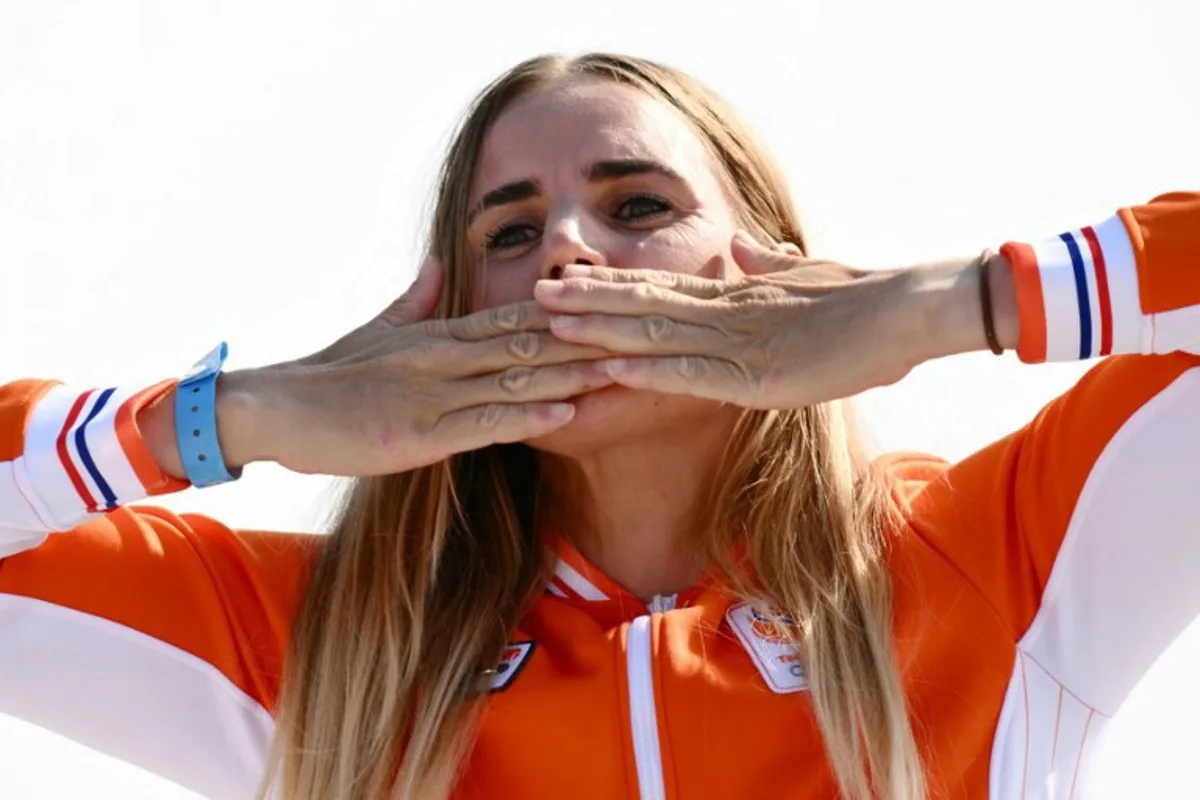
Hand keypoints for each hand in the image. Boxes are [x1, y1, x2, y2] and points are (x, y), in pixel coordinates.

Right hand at [221, 258, 613, 475]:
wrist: (276, 409)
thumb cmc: (330, 374)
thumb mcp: (378, 329)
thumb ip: (417, 298)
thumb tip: (444, 262)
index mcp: (439, 335)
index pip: (514, 318)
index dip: (566, 314)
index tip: (611, 309)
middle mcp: (443, 357)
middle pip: (527, 343)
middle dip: (585, 340)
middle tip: (638, 334)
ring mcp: (432, 393)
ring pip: (513, 379)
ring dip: (570, 375)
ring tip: (622, 370)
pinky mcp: (417, 433)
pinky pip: (481, 423)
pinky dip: (524, 417)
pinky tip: (564, 414)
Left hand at [533, 234, 933, 409]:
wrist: (911, 310)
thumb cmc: (865, 296)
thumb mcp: (809, 272)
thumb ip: (768, 262)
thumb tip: (737, 244)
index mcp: (738, 294)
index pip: (660, 289)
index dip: (611, 286)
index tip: (569, 279)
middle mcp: (729, 314)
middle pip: (645, 304)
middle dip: (587, 302)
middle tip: (534, 294)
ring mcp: (741, 343)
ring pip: (657, 334)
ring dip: (600, 329)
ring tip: (551, 323)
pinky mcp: (760, 376)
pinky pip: (693, 373)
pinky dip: (649, 371)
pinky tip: (610, 368)